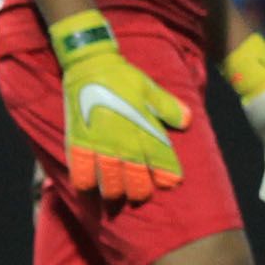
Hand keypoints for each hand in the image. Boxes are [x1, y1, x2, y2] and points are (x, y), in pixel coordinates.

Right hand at [52, 10, 190, 202]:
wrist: (90, 65)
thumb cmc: (124, 78)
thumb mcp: (151, 89)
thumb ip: (168, 106)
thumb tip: (187, 121)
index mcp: (142, 125)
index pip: (158, 156)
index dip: (166, 173)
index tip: (171, 184)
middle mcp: (121, 137)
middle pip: (134, 173)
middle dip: (139, 189)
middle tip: (141, 197)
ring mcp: (98, 141)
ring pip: (108, 177)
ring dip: (114, 192)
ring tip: (117, 199)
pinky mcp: (77, 140)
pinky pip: (79, 169)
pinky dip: (84, 183)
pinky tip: (88, 191)